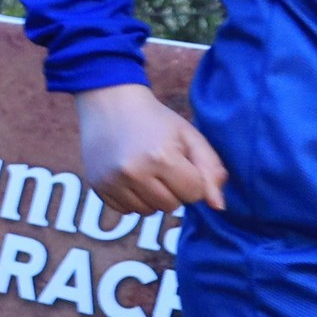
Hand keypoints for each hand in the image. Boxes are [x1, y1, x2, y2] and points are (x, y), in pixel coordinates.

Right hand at [76, 82, 226, 214]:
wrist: (110, 104)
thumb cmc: (156, 120)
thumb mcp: (189, 136)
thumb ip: (211, 170)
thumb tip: (218, 207)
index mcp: (162, 157)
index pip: (194, 194)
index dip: (193, 179)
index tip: (182, 161)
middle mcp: (134, 172)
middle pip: (171, 206)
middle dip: (174, 190)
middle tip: (163, 165)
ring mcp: (112, 180)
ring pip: (149, 212)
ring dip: (153, 197)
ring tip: (147, 172)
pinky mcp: (98, 186)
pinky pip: (126, 211)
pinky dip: (133, 200)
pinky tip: (130, 179)